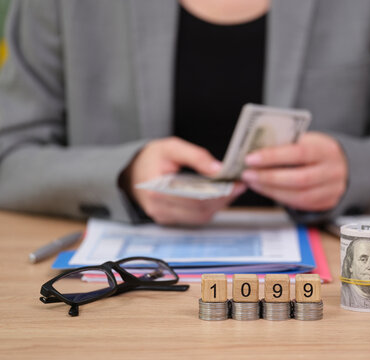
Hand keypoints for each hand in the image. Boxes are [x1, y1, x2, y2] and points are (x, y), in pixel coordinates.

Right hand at [120, 137, 245, 224]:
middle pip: (200, 210)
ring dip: (219, 205)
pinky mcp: (169, 219)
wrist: (131, 172)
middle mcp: (159, 208)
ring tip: (232, 189)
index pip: (195, 197)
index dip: (219, 193)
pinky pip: (194, 218)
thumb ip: (195, 156)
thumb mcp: (171, 147)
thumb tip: (218, 169)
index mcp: (157, 189)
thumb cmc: (150, 158)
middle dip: (223, 199)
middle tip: (239, 186)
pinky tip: (219, 196)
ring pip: (200, 217)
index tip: (236, 184)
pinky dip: (209, 208)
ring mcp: (163, 216)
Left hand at [240, 132, 347, 210]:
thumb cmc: (317, 150)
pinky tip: (265, 189)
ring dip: (270, 189)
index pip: (299, 152)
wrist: (343, 165)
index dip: (273, 156)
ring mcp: (332, 190)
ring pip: (298, 195)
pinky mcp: (326, 203)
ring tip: (253, 181)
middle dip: (269, 177)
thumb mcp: (307, 140)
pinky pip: (299, 203)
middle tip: (247, 174)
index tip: (250, 158)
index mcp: (327, 150)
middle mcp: (332, 171)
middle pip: (299, 178)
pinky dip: (279, 197)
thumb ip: (287, 144)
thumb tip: (257, 150)